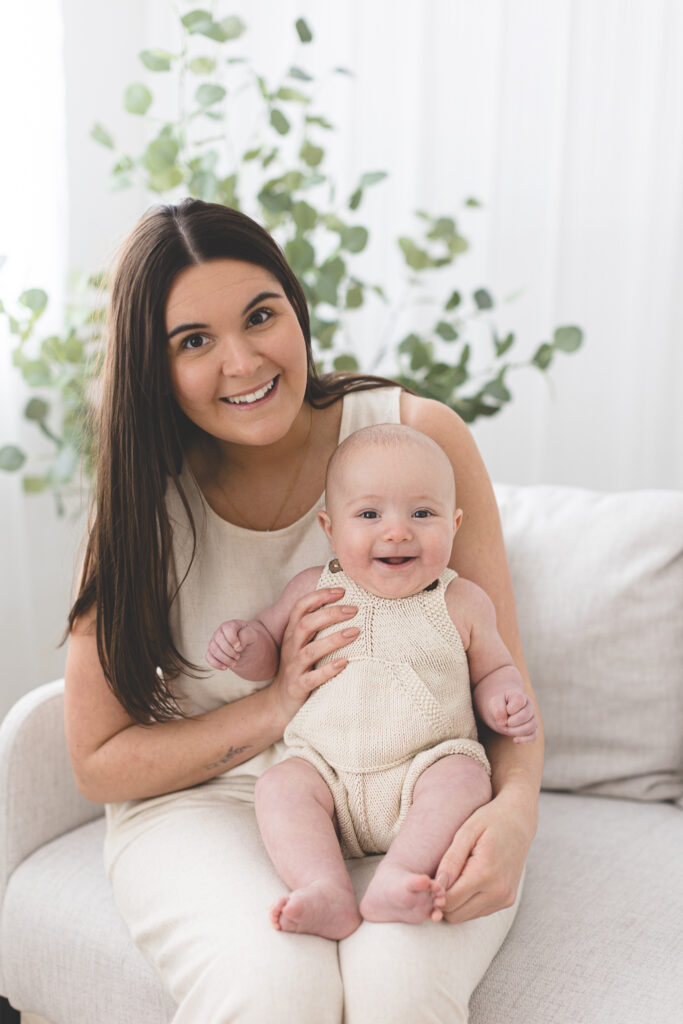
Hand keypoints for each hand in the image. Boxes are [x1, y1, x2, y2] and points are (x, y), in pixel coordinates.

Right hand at [206, 619, 258, 670]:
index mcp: (232, 625)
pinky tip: (225, 667)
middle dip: (229, 652)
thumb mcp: (254, 636)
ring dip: (224, 659)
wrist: (250, 651)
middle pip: (219, 640)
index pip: (228, 628)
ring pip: (213, 649)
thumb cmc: (252, 641)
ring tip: (234, 663)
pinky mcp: (212, 651)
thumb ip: (246, 636)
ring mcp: (215, 641)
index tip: (239, 648)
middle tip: (238, 657)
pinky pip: (208, 657)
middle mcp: (221, 631)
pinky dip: (216, 664)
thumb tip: (236, 647)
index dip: (232, 639)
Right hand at [269, 587, 358, 726]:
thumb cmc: (300, 667)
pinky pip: (312, 678)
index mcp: (292, 633)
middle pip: (306, 624)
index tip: (341, 591)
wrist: (281, 702)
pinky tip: (344, 663)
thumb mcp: (303, 644)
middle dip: (330, 614)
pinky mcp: (298, 686)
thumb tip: (346, 605)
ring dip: (333, 640)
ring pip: (310, 651)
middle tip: (354, 610)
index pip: (301, 608)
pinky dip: (328, 669)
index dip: (319, 596)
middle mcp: (291, 647)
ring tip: (354, 632)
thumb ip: (317, 626)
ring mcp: (294, 667)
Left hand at [435, 795, 531, 922]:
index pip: (449, 901)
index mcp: (485, 873)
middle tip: (435, 881)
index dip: (433, 895)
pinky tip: (464, 882)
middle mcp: (498, 892)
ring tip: (450, 879)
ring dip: (453, 904)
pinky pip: (478, 912)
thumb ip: (451, 860)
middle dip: (441, 902)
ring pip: (465, 917)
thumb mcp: (466, 831)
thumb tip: (437, 885)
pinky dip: (466, 903)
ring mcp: (504, 899)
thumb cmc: (489, 820)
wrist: (519, 822)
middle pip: (455, 915)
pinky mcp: (507, 901)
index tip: (427, 881)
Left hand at [484, 691, 537, 742]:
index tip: (505, 711)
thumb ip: (497, 709)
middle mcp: (529, 706)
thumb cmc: (499, 704)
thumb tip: (502, 722)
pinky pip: (534, 736)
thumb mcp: (494, 703)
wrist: (502, 709)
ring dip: (517, 731)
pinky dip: (525, 739)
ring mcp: (532, 717)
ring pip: (531, 726)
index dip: (510, 709)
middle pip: (526, 715)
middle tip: (504, 723)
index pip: (519, 700)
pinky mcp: (532, 728)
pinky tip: (515, 740)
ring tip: (507, 730)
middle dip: (513, 722)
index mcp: (519, 696)